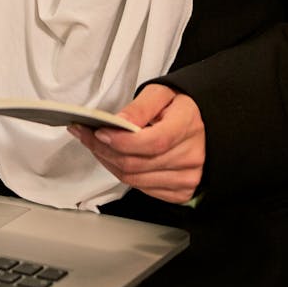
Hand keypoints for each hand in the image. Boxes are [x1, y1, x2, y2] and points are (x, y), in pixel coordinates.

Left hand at [68, 83, 204, 204]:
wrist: (203, 124)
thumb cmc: (179, 106)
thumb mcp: (161, 93)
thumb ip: (140, 107)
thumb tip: (118, 123)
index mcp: (188, 125)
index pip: (152, 142)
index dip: (122, 141)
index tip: (99, 131)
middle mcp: (191, 157)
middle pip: (138, 164)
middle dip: (104, 150)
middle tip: (84, 135)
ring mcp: (187, 178)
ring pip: (135, 180)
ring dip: (108, 162)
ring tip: (94, 145)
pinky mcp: (181, 193)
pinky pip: (142, 189)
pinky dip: (122, 174)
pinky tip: (113, 158)